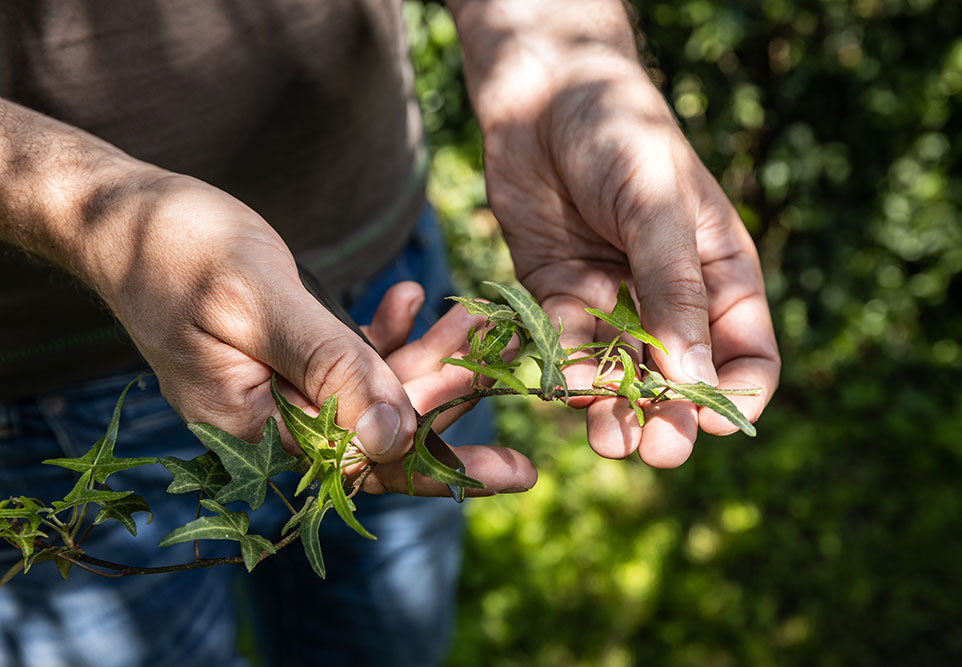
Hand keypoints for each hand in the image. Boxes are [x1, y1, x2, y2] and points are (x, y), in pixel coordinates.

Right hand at [83, 173, 525, 498]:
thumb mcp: (261, 303)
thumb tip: (396, 439)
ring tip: (476, 316)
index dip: (445, 463)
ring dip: (427, 356)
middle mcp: (270, 429)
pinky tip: (410, 296)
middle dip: (448, 393)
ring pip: (374, 394)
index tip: (517, 470)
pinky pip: (351, 364)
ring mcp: (279, 397)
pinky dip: (384, 334)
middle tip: (514, 355)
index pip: (367, 470)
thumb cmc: (176, 247)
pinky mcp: (289, 365)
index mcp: (255, 433)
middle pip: (381, 434)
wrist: (121, 215)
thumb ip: (329, 369)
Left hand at [452, 4, 779, 467]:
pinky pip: (560, 347)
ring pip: (617, 374)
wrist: (541, 95)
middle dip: (667, 417)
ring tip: (603, 435)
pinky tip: (549, 377)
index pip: (746, 355)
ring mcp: (611, 301)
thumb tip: (697, 380)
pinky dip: (556, 366)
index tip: (714, 424)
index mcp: (718, 276)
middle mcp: (668, 298)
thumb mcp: (659, 206)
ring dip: (610, 406)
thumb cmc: (620, 132)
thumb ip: (675, 291)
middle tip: (652, 451)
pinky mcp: (557, 296)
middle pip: (677, 378)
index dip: (736, 396)